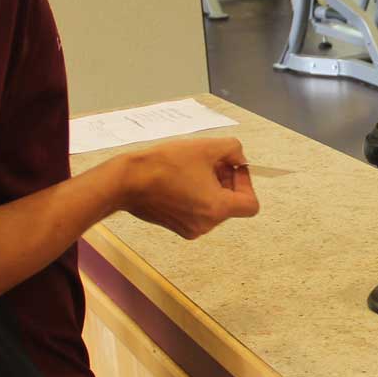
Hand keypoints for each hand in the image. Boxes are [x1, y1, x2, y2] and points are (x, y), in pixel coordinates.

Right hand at [121, 137, 259, 238]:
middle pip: (231, 205)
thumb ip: (232, 150)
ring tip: (195, 167)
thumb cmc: (165, 164)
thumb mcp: (206, 147)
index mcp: (217, 209)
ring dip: (212, 186)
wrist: (127, 182)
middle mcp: (206, 225)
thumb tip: (239, 158)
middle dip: (227, 181)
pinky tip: (182, 179)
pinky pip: (198, 212)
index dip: (246, 183)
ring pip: (214, 207)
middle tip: (213, 161)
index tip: (231, 167)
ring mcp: (190, 229)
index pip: (251, 204)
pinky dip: (197, 196)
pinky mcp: (176, 227)